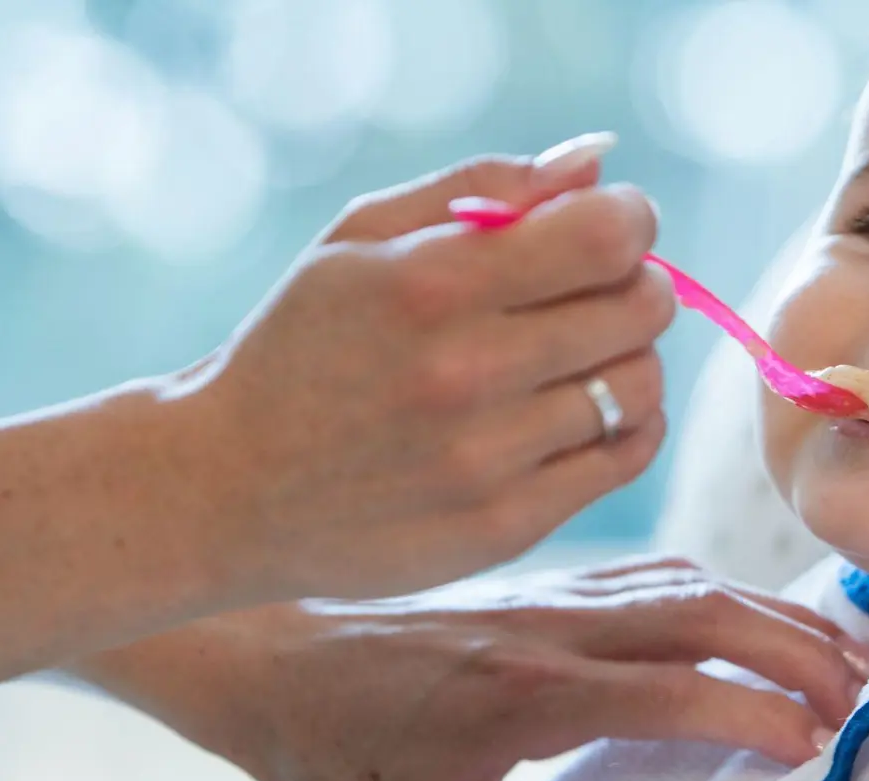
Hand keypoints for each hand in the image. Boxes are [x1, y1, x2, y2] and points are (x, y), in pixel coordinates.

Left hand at [72, 557, 868, 780]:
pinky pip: (668, 575)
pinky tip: (771, 622)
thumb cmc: (341, 751)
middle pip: (704, 613)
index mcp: (520, 690)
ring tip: (848, 659)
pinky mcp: (561, 585)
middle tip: (866, 699)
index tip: (811, 747)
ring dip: (779, 617)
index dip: (748, 711)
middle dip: (798, 653)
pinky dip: (736, 596)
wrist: (279, 658)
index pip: (664, 689)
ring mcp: (561, 595)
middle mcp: (554, 626)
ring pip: (696, 583)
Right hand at [164, 133, 676, 607]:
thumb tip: (599, 167)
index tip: (616, 225)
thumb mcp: (360, 237)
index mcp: (430, 286)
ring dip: (629, 355)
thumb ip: (483, 187)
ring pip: (641, 383)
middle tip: (597, 290)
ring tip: (580, 354)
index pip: (605, 238)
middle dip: (636, 283)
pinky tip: (588, 408)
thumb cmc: (304, 344)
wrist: (228, 489)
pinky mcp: (506, 525)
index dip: (631, 220)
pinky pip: (627, 456)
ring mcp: (488, 459)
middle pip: (640, 308)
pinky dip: (631, 422)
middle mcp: (465, 374)